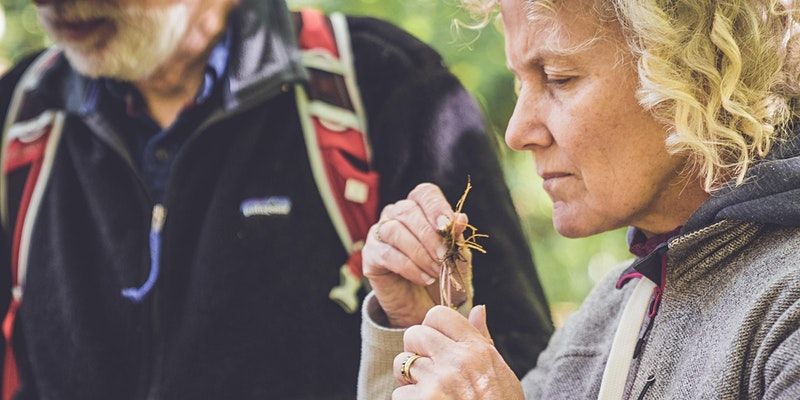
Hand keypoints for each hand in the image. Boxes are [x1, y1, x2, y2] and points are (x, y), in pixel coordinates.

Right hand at [362, 183, 471, 327]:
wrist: (426, 304)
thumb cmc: (443, 273)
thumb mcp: (456, 255)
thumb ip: (456, 236)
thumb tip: (461, 218)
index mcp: (419, 207)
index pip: (424, 194)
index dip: (435, 206)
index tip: (447, 226)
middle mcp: (395, 214)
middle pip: (408, 211)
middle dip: (429, 236)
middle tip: (443, 257)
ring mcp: (379, 233)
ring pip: (394, 231)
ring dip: (419, 253)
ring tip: (435, 272)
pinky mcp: (370, 255)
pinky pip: (386, 254)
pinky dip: (408, 267)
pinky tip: (423, 278)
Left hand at [391, 306, 523, 399]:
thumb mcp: (500, 372)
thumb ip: (483, 339)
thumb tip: (478, 308)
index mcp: (477, 350)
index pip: (439, 314)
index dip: (431, 327)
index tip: (435, 343)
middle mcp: (457, 361)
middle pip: (413, 334)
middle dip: (415, 350)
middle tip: (427, 369)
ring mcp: (438, 382)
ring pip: (402, 363)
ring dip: (409, 379)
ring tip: (428, 390)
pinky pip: (399, 393)